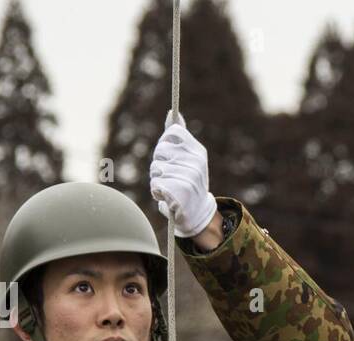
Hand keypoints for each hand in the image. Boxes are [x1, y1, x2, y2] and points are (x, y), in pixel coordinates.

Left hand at [150, 120, 216, 238]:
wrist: (198, 214)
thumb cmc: (187, 183)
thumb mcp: (187, 158)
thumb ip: (179, 138)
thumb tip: (171, 113)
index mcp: (198, 151)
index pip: (172, 133)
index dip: (164, 143)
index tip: (169, 157)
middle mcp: (196, 162)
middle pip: (160, 150)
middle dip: (158, 164)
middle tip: (171, 176)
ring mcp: (189, 176)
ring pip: (156, 168)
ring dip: (157, 180)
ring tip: (170, 188)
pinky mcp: (180, 191)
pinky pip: (155, 184)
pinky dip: (157, 192)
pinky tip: (168, 198)